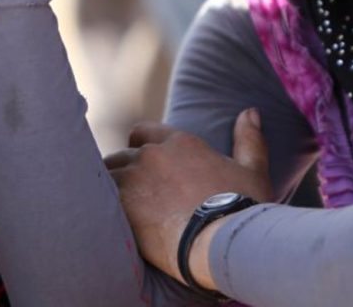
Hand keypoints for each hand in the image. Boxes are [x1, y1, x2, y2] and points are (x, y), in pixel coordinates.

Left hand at [105, 109, 272, 289]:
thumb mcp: (253, 171)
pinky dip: (100, 206)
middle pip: (122, 155)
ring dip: (109, 188)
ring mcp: (135, 178)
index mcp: (181, 142)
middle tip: (130, 194)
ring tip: (112, 209)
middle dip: (123, 170)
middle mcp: (153, 154)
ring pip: (106, 174)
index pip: (143, 132)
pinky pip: (100, 198)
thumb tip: (250, 112)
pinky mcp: (122, 205)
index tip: (144, 164)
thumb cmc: (242, 207)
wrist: (221, 240)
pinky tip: (105, 220)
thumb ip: (249, 139)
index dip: (140, 147)